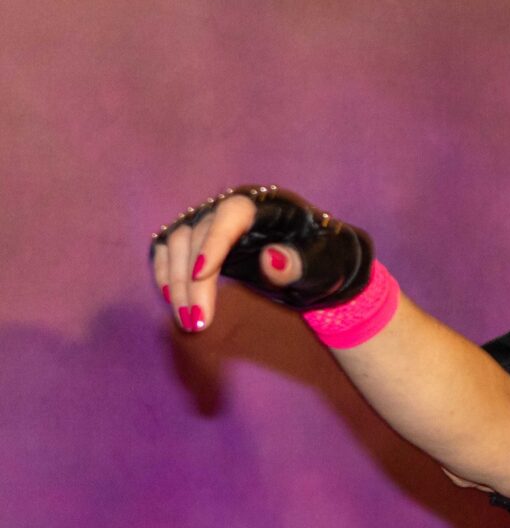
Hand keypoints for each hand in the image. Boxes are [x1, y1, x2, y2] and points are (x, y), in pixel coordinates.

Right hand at [148, 185, 374, 332]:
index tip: (200, 276)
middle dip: (193, 281)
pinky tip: (174, 302)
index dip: (213, 243)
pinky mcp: (199, 238)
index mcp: (267, 204)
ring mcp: (212, 219)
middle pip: (199, 234)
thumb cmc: (324, 261)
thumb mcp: (323, 266)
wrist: (316, 264)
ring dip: (177, 283)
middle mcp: (233, 206)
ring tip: (189, 322)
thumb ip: (300, 264)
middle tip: (197, 322)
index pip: (231, 215)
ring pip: (178, 242)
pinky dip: (166, 275)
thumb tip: (272, 259)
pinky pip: (169, 250)